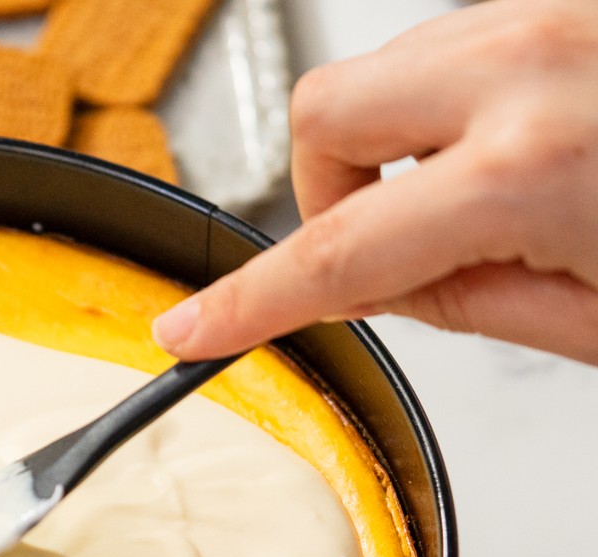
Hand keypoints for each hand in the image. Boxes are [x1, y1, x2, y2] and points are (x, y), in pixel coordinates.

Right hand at [152, 0, 597, 365]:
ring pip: (386, 68)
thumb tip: (385, 285)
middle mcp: (528, 65)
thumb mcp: (593, 321)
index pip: (335, 254)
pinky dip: (452, 106)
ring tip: (471, 202)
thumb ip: (467, 303)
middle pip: (322, 113)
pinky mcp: (568, 4)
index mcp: (530, 169)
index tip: (195, 328)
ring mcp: (551, 17)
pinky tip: (509, 149)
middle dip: (325, 188)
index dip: (247, 304)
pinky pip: (457, 41)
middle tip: (382, 246)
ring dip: (393, 143)